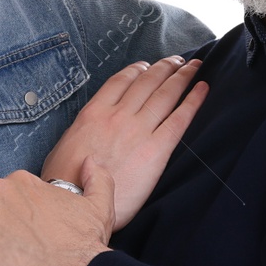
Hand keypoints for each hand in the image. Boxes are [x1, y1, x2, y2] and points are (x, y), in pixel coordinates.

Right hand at [41, 57, 207, 228]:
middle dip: (164, 68)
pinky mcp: (156, 150)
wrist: (75, 203)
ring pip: (165, 94)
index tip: (147, 66)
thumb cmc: (63, 183)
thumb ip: (83, 131)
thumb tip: (90, 132)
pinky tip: (203, 89)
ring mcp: (138, 131)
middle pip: (147, 82)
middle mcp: (118, 116)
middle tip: (177, 61)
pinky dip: (193, 101)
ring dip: (181, 76)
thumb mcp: (64, 147)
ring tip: (193, 67)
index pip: (120, 81)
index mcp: (94, 113)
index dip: (137, 70)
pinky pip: (180, 119)